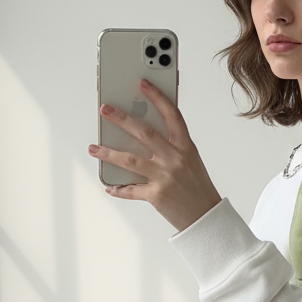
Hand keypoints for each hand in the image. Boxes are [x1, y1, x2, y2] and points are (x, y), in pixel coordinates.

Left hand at [88, 79, 221, 231]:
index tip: (143, 84)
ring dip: (109, 153)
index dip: (157, 98)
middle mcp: (175, 159)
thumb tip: (142, 137)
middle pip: (145, 133)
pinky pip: (131, 190)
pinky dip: (119, 189)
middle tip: (106, 110)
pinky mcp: (156, 195)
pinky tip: (109, 186)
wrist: (206, 217)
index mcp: (186, 147)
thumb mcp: (191, 161)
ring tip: (94, 148)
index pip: (172, 115)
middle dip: (122, 119)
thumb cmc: (198, 188)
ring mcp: (165, 176)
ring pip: (131, 160)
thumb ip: (172, 148)